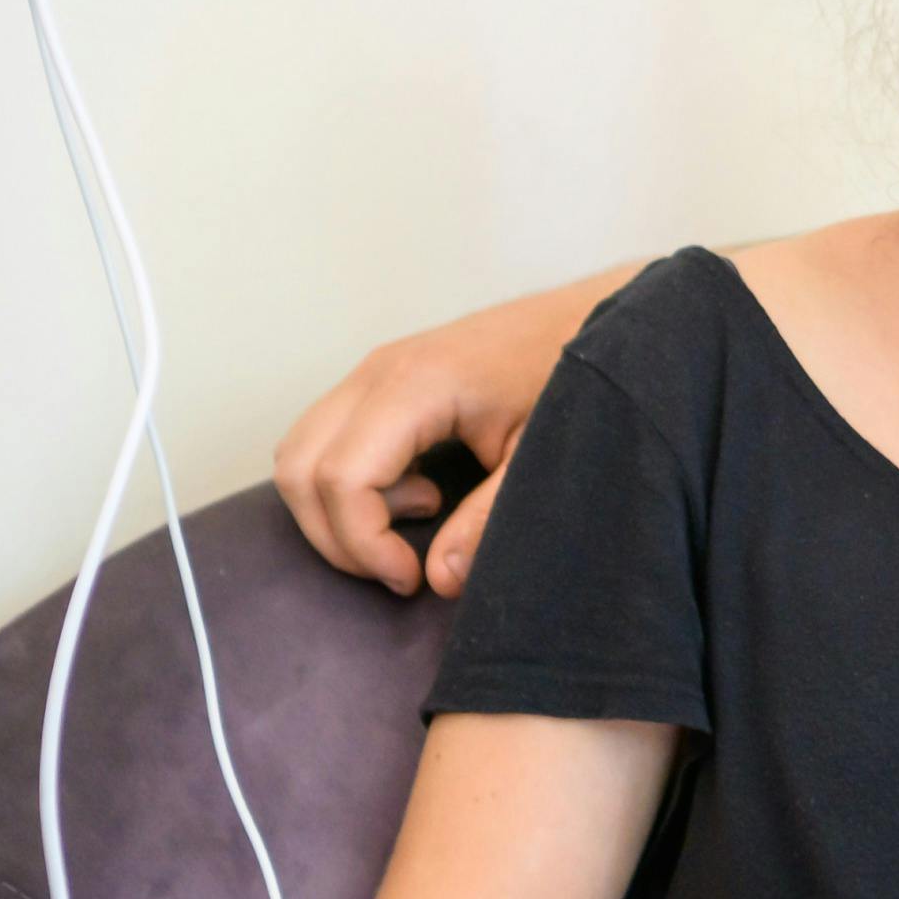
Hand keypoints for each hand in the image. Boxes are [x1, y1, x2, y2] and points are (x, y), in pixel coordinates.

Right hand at [273, 272, 617, 596]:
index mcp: (414, 386)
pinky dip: (348, 481)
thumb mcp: (539, 456)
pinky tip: (420, 491)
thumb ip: (488, 518)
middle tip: (400, 567)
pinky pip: (325, 438)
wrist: (599, 319)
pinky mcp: (380, 380)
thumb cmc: (574, 377)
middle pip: (299, 468)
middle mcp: (377, 372)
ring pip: (300, 452)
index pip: (340, 478)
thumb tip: (439, 579)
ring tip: (420, 517)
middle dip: (337, 536)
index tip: (410, 577)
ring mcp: (373, 372)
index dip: (362, 543)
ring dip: (337, 508)